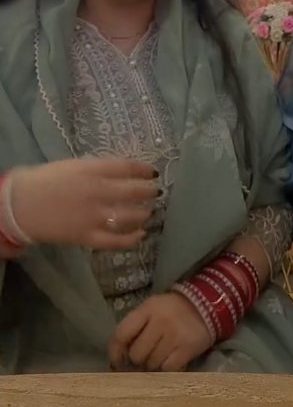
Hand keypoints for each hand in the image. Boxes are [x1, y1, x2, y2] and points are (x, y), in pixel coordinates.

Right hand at [10, 157, 157, 250]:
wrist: (23, 204)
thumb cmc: (48, 179)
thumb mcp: (76, 165)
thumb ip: (99, 169)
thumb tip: (122, 173)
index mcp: (94, 170)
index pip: (128, 168)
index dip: (144, 170)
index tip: (153, 172)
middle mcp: (99, 192)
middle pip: (134, 192)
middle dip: (149, 192)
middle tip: (155, 192)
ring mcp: (94, 216)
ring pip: (130, 217)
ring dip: (144, 214)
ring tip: (149, 212)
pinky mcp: (88, 237)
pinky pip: (115, 241)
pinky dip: (132, 239)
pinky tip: (141, 235)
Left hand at [108, 293, 213, 371]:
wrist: (207, 305)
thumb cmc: (172, 310)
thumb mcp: (152, 308)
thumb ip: (135, 327)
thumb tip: (118, 358)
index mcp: (148, 308)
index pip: (122, 333)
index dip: (114, 351)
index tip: (116, 361)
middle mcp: (160, 321)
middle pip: (136, 354)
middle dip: (138, 359)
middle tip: (145, 355)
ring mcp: (174, 336)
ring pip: (151, 364)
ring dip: (153, 364)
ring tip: (160, 355)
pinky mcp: (187, 349)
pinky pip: (167, 369)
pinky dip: (166, 368)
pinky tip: (170, 359)